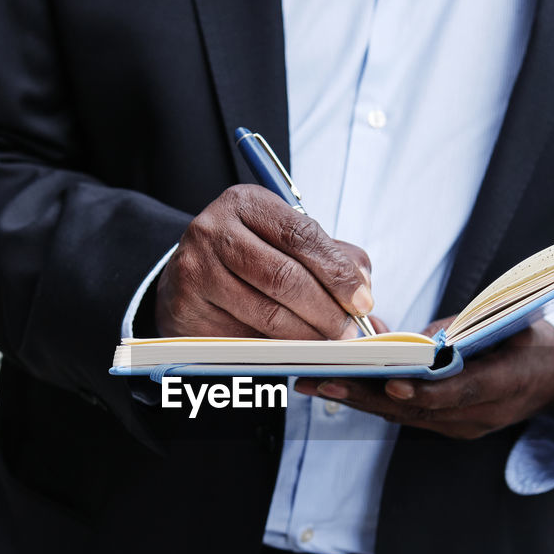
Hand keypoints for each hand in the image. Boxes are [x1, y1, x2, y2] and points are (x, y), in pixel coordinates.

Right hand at [156, 185, 373, 339]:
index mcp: (246, 203)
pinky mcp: (188, 308)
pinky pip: (244, 337)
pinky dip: (276, 349)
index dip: (337, 272)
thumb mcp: (284, 241)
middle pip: (284, 277)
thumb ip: (330, 256)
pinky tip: (293, 350)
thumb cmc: (247, 257)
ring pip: (266, 313)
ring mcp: (196, 269)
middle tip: (348, 331)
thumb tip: (365, 288)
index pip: (301, 235)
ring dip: (307, 335)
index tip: (362, 301)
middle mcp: (214, 230)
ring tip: (328, 343)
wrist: (188, 276)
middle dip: (326, 310)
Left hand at [295, 316, 553, 439]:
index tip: (393, 384)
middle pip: (416, 409)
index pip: (461, 392)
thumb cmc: (531, 338)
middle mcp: (479, 416)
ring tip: (312, 380)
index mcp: (506, 385)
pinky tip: (336, 383)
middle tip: (321, 378)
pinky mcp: (446, 427)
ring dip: (356, 398)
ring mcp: (461, 427)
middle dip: (365, 394)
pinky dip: (371, 399)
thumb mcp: (511, 323)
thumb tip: (415, 337)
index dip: (425, 391)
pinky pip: (404, 415)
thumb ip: (463, 330)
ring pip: (402, 416)